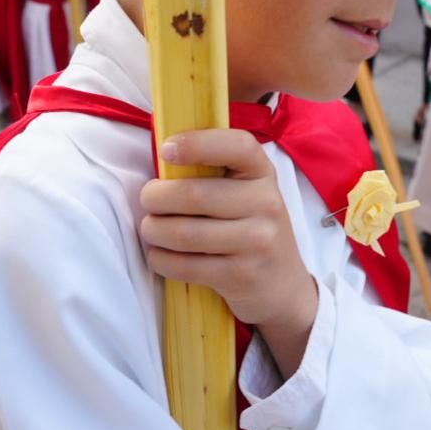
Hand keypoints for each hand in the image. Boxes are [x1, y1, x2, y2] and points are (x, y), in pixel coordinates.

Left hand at [140, 130, 319, 377]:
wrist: (282, 286)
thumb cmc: (248, 228)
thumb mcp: (245, 193)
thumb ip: (213, 172)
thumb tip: (162, 154)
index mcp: (262, 173)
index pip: (238, 146)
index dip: (198, 143)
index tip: (165, 150)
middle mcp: (266, 204)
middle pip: (194, 195)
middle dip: (155, 197)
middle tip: (148, 201)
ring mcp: (257, 242)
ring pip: (184, 233)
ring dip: (153, 231)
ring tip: (151, 229)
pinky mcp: (242, 276)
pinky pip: (185, 266)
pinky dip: (160, 260)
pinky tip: (160, 256)